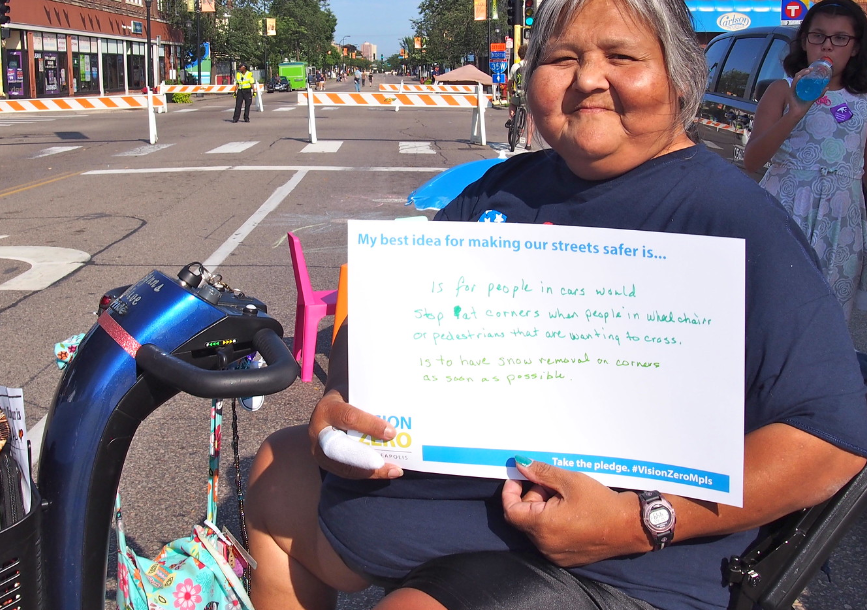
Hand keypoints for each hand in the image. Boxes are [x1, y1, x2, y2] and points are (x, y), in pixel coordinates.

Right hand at [308, 390, 403, 479]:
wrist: (329, 405)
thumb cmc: (348, 396)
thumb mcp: (355, 392)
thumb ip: (372, 402)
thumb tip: (402, 413)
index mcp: (327, 409)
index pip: (348, 417)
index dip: (370, 426)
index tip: (392, 433)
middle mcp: (319, 431)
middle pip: (343, 449)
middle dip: (368, 460)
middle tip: (393, 466)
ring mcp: (318, 450)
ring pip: (344, 466)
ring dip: (371, 472)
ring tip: (393, 471)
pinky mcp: (324, 462)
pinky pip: (346, 472)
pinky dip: (367, 474)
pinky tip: (385, 472)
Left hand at [502, 457, 646, 566]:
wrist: (630, 526)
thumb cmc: (601, 503)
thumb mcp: (569, 481)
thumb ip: (541, 473)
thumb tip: (520, 464)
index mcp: (542, 527)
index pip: (510, 511)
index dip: (510, 491)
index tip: (519, 477)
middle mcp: (544, 545)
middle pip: (524, 518)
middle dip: (532, 497)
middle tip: (552, 483)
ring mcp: (555, 555)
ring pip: (536, 528)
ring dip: (542, 509)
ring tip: (564, 496)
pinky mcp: (566, 558)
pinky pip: (549, 538)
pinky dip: (552, 523)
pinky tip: (570, 511)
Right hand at [788, 67, 823, 115]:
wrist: (799, 112)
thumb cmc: (805, 105)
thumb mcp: (814, 97)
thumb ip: (820, 92)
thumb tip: (827, 87)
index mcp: (801, 85)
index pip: (803, 76)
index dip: (807, 71)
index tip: (813, 68)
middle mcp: (797, 85)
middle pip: (799, 75)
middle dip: (805, 70)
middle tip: (811, 68)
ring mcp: (794, 88)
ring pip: (796, 77)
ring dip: (802, 73)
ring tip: (808, 70)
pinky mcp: (791, 91)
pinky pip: (793, 83)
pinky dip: (796, 79)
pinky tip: (799, 76)